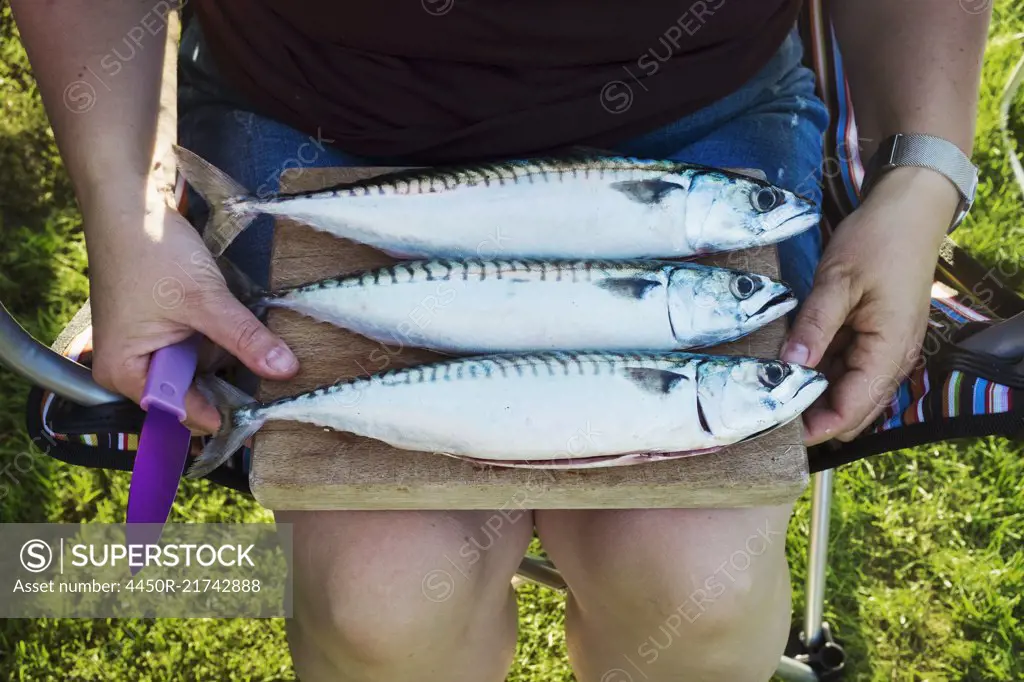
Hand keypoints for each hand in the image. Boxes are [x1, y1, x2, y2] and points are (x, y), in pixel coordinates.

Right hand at [86, 187, 298, 432]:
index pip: (183, 413)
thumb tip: (286, 370)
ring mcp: (148, 348)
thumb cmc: (150, 249)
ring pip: (201, 371)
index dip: (226, 417)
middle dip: (231, 388)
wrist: (130, 202)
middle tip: (280, 388)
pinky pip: (200, 348)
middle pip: (193, 395)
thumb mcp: (204, 299)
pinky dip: (222, 342)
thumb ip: (244, 338)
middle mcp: (131, 369)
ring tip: (270, 358)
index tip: (270, 418)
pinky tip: (249, 336)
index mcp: (125, 373)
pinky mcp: (164, 329)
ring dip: (230, 361)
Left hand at [780, 167, 960, 444]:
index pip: (850, 411)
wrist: (908, 211)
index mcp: (889, 352)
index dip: (813, 426)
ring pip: (846, 393)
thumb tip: (788, 366)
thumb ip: (814, 326)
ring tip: (771, 386)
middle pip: (850, 412)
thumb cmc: (877, 241)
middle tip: (765, 406)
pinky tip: (791, 361)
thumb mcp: (838, 281)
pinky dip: (820, 371)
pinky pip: (845, 370)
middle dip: (812, 416)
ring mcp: (884, 351)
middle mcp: (892, 361)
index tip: (773, 425)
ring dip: (814, 394)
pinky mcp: (873, 339)